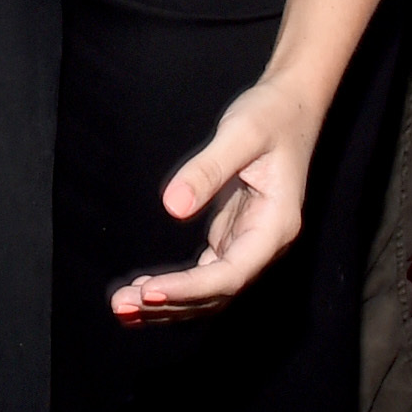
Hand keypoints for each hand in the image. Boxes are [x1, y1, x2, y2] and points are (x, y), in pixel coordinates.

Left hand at [111, 78, 323, 323]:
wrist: (291, 104)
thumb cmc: (271, 115)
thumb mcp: (241, 134)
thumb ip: (209, 169)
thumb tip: (172, 207)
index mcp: (276, 226)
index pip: (231, 274)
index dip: (190, 288)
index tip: (150, 292)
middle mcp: (264, 243)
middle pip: (218, 292)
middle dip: (171, 304)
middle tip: (121, 306)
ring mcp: (249, 241)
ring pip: (210, 289)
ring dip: (169, 302)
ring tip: (123, 308)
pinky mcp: (233, 234)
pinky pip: (205, 271)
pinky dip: (176, 285)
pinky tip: (145, 290)